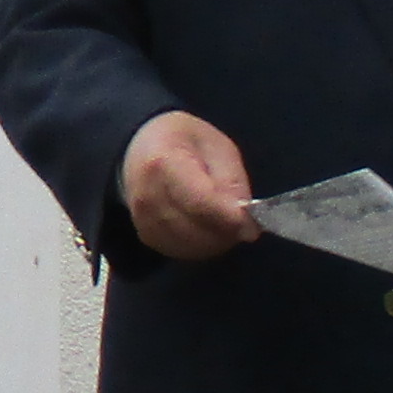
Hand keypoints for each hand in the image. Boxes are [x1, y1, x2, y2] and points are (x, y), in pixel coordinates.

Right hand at [120, 108, 261, 261]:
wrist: (139, 148)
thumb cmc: (183, 141)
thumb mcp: (217, 147)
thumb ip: (232, 182)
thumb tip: (246, 220)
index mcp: (163, 163)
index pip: (199, 201)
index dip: (229, 218)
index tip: (253, 227)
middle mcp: (148, 197)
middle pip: (197, 229)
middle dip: (227, 231)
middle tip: (244, 220)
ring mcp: (143, 220)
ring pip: (192, 246)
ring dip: (217, 240)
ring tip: (227, 221)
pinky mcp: (147, 236)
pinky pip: (184, 251)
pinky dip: (204, 246)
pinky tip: (210, 229)